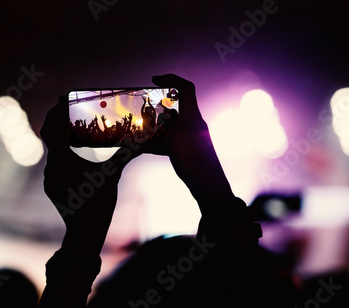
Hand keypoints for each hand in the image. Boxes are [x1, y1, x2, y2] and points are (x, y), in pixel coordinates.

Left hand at [40, 96, 140, 254]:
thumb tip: (142, 140)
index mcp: (62, 158)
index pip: (54, 127)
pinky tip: (74, 157)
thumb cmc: (98, 202)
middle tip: (66, 108)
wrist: (84, 232)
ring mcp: (50, 178)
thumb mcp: (112, 175)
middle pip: (49, 136)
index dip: (57, 111)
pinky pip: (55, 165)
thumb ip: (126, 154)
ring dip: (60, 139)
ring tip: (74, 131)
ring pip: (52, 152)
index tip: (63, 98)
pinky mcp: (52, 187)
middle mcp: (51, 166)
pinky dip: (62, 155)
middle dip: (57, 121)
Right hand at [149, 74, 233, 202]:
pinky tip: (145, 148)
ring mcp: (191, 138)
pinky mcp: (188, 150)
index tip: (154, 80)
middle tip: (141, 112)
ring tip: (139, 131)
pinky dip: (158, 143)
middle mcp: (193, 124)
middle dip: (157, 108)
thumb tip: (158, 120)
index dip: (171, 79)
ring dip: (155, 126)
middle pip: (175, 107)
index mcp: (192, 116)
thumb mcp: (175, 139)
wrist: (208, 186)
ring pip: (171, 125)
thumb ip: (167, 126)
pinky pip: (170, 141)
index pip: (186, 88)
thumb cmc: (193, 161)